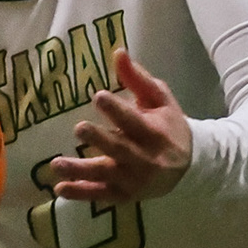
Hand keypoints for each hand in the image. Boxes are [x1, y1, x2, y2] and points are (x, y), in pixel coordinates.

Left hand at [51, 50, 191, 204]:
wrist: (190, 167)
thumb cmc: (170, 126)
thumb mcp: (159, 99)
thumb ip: (137, 78)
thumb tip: (118, 52)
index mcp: (154, 131)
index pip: (133, 120)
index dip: (116, 109)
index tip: (98, 96)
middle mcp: (145, 158)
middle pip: (120, 149)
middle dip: (99, 139)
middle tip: (79, 128)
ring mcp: (134, 179)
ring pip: (106, 175)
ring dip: (81, 170)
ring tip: (56, 164)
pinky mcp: (125, 195)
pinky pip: (101, 194)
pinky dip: (82, 193)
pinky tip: (61, 188)